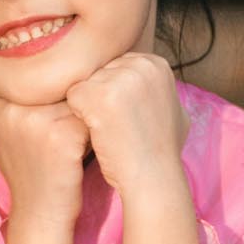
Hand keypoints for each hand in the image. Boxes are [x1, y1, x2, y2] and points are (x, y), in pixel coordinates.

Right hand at [0, 79, 89, 233]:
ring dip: (82, 119)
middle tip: (63, 137)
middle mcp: (12, 109)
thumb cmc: (25, 173)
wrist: (40, 215)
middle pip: (58, 86)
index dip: (51, 99)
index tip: (47, 127)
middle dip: (68, 106)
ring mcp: (36, 122)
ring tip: (71, 144)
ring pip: (76, 99)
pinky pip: (90, 117)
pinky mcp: (61, 136)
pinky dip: (91, 134)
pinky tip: (80, 153)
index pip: (38, 79)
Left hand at [62, 52, 188, 200]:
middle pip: (99, 72)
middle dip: (100, 98)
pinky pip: (71, 97)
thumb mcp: (172, 111)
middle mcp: (141, 65)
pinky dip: (77, 117)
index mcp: (156, 64)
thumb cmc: (161, 152)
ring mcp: (119, 79)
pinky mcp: (97, 95)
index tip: (128, 118)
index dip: (115, 95)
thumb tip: (150, 86)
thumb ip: (156, 91)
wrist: (153, 179)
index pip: (116, 67)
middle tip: (118, 127)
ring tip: (110, 131)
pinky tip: (98, 134)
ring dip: (88, 108)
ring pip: (84, 84)